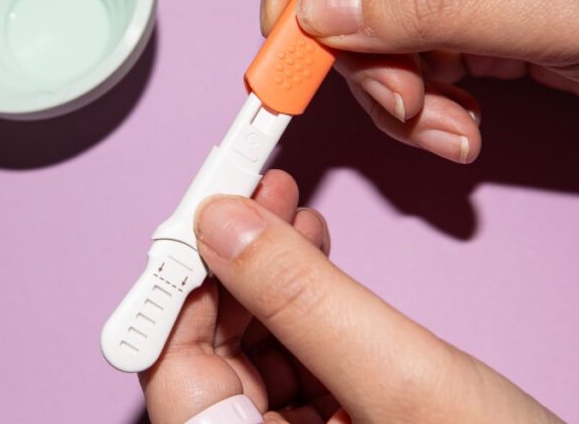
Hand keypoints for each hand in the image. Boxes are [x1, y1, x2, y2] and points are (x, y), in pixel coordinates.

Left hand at [141, 170, 560, 422]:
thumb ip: (305, 300)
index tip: (200, 222)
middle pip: (211, 358)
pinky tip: (311, 253)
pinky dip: (299, 302)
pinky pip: (293, 359)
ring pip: (252, 351)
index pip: (177, 379)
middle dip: (231, 270)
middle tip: (250, 198)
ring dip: (266, 276)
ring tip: (287, 211)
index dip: (180, 294)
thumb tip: (222, 226)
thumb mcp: (401, 377)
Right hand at [262, 0, 578, 163]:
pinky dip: (422, 106)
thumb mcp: (564, 3)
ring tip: (443, 130)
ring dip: (393, 89)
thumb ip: (433, 3)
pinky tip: (461, 131)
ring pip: (374, 23)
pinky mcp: (480, 17)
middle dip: (355, 46)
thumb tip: (323, 12)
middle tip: (389, 102)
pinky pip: (414, 59)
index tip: (284, 20)